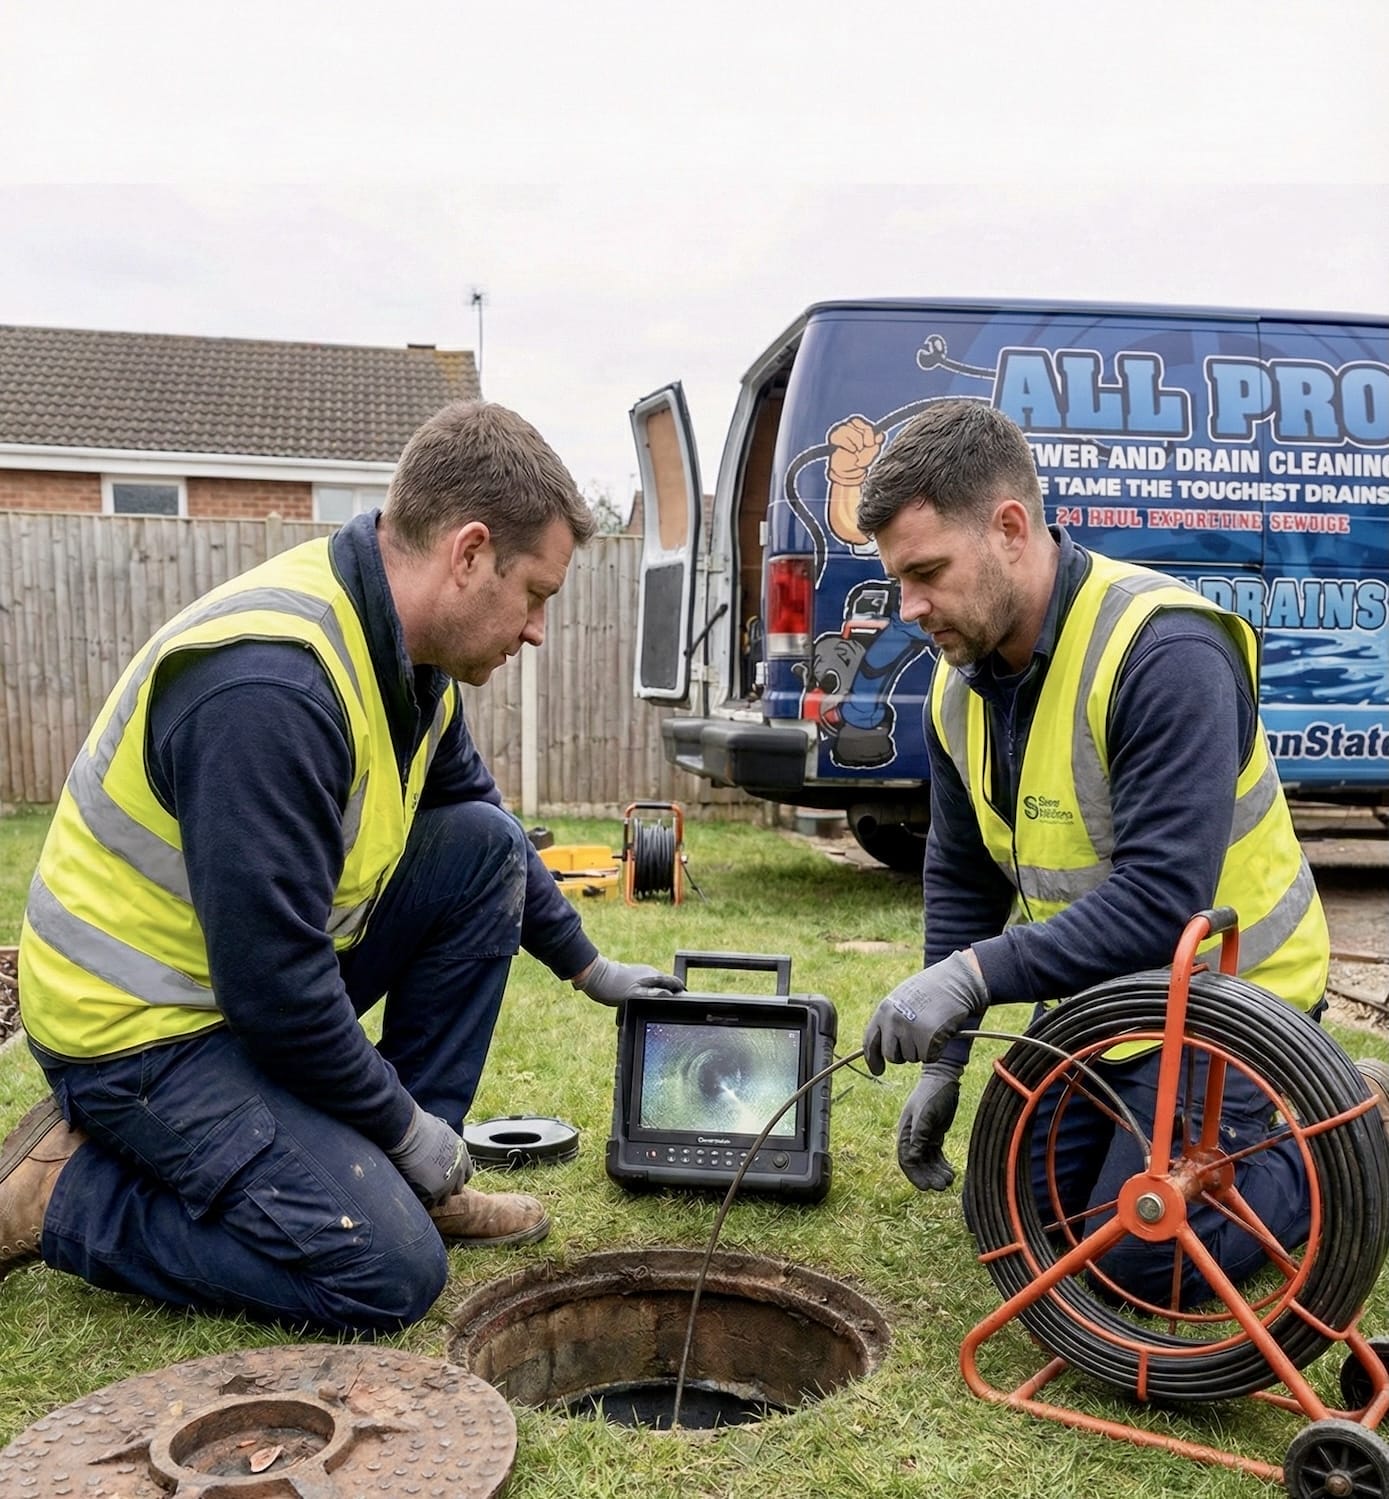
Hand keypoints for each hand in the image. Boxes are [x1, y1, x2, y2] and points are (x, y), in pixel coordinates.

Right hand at [387, 1104, 470, 1204]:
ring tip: (420, 1190)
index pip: (467, 1174)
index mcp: (462, 1155)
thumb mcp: (443, 1133)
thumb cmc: (421, 1127)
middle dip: (446, 1189)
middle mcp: (458, 1171)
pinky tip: (413, 1193)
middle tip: (431, 1185)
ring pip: (442, 1200)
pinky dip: (421, 1200)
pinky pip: (428, 1204)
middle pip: (456, 1189)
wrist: (410, 1134)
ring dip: (433, 1197)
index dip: (456, 1176)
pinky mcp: (432, 1193)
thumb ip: (447, 1146)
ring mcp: (447, 1184)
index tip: (445, 1176)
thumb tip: (440, 1146)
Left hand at [574, 954, 684, 1005]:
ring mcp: (640, 973)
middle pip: (666, 984)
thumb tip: (669, 995)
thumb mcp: (634, 995)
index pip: (674, 982)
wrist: (593, 977)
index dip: (681, 990)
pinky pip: (645, 986)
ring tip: (656, 1008)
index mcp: (652, 976)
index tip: (686, 998)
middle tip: (672, 1008)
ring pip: (655, 985)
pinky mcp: (632, 976)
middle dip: (670, 994)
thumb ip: (652, 995)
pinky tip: (641, 1002)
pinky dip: (647, 993)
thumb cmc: (612, 987)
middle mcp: (649, 973)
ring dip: (658, 994)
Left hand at [862, 950, 987, 1074]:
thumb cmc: (932, 989)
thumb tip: (882, 1046)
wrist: (956, 981)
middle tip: (917, 1042)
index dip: (872, 1060)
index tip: (877, 1070)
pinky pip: (929, 1058)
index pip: (870, 1041)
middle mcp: (893, 1021)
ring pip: (911, 1058)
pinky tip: (940, 1032)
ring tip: (931, 1028)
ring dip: (922, 1050)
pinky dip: (936, 1051)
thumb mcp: (903, 999)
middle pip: (891, 1055)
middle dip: (902, 1055)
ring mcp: (910, 1030)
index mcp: (884, 1009)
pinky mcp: (928, 1039)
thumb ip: (891, 1019)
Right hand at [897, 1059, 963, 1190]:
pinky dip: (942, 1165)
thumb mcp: (926, 1115)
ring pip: (927, 1161)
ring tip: (950, 1179)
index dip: (915, 1176)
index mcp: (905, 1131)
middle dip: (928, 1177)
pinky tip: (951, 1172)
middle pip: (917, 1163)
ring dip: (936, 1173)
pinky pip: (936, 1155)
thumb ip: (918, 1136)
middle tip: (942, 1186)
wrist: (944, 1079)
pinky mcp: (934, 1135)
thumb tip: (910, 1159)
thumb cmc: (933, 1094)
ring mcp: (923, 1136)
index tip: (926, 1187)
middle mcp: (912, 1136)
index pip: (906, 1160)